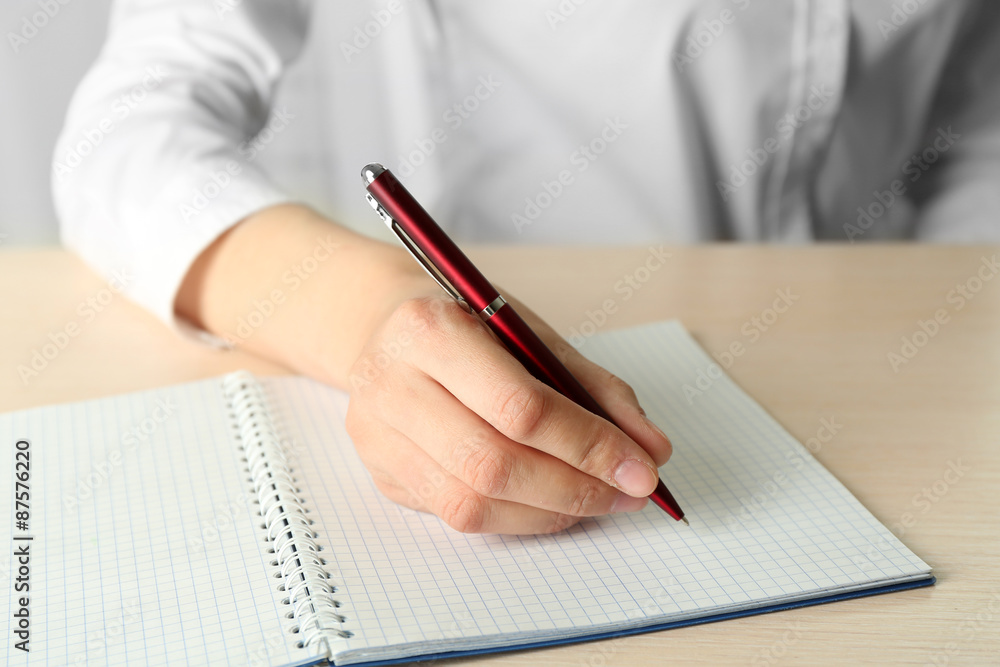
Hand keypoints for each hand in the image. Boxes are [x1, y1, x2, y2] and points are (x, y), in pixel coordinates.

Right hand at [176, 204, 671, 534]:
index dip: (588, 445)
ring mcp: (377, 436)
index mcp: (430, 329)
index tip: (642, 468)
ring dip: (551, 512)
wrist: (384, 328)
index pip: (519, 406)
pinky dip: (518, 518)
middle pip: (493, 464)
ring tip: (598, 501)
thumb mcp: (530, 332)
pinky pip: (458, 516)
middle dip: (575, 489)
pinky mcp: (382, 474)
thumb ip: (594, 387)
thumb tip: (651, 449)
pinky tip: (552, 504)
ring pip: (472, 503)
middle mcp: (391, 384)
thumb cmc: (466, 324)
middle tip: (629, 494)